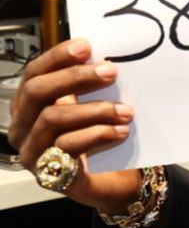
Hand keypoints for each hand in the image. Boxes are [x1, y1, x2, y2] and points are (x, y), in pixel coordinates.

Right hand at [9, 39, 141, 212]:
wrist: (110, 181)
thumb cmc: (96, 138)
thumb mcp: (91, 106)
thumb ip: (92, 85)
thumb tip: (107, 57)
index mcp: (28, 105)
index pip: (33, 73)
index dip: (57, 57)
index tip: (86, 46)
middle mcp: (23, 127)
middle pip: (37, 92)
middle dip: (75, 77)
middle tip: (111, 72)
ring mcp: (32, 152)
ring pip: (52, 119)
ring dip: (94, 110)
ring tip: (126, 110)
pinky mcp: (49, 174)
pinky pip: (67, 148)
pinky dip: (97, 136)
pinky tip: (120, 132)